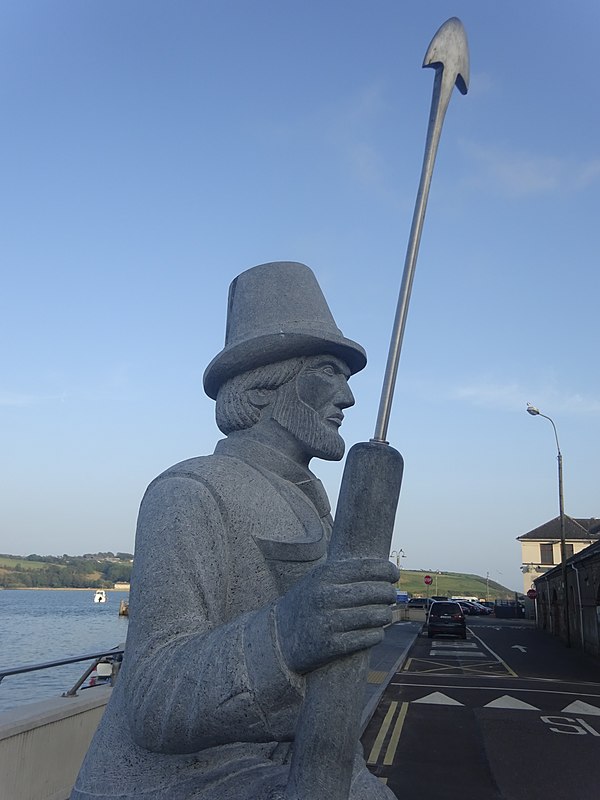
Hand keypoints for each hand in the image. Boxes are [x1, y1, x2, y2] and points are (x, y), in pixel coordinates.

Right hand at [275, 558, 398, 673]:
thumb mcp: (317, 580)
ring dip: (386, 615)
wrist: (279, 637)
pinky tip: (375, 631)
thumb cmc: (307, 603)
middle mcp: (325, 596)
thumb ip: (344, 572)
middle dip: (389, 593)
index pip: (366, 568)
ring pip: (376, 616)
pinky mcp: (332, 646)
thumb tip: (384, 569)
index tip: (394, 574)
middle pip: (376, 592)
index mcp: (323, 576)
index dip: (387, 570)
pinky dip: (377, 634)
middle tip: (391, 595)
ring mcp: (328, 622)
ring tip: (384, 614)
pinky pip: (369, 637)